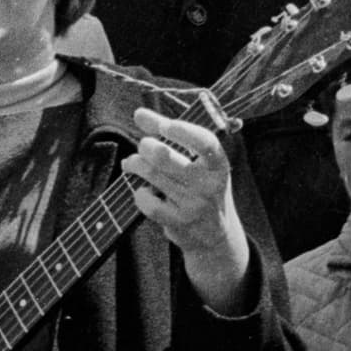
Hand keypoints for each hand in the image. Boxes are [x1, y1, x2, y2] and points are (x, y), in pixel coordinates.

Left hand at [125, 106, 251, 309]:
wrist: (216, 236)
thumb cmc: (202, 188)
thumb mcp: (201, 163)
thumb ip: (173, 136)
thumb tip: (139, 114)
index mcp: (219, 165)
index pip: (204, 143)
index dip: (181, 130)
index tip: (163, 124)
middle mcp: (209, 184)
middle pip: (164, 156)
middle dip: (146, 146)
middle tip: (144, 146)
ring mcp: (193, 204)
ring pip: (151, 174)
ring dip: (135, 164)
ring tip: (132, 163)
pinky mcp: (178, 221)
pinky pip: (147, 201)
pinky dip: (139, 192)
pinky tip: (143, 191)